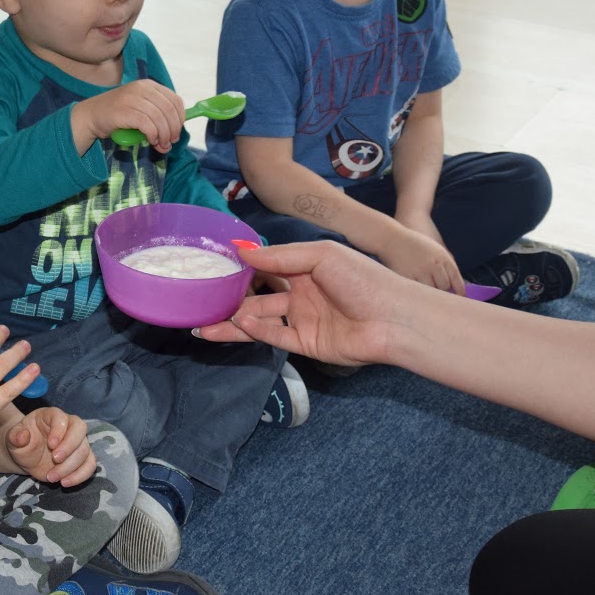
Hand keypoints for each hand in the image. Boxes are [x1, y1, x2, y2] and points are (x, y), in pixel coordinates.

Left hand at [5, 407, 95, 485]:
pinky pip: (90, 465)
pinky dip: (81, 475)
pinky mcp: (81, 458)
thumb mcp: (13, 439)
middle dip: (69, 447)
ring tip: (52, 477)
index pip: (61, 418)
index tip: (50, 445)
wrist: (27, 456)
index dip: (59, 431)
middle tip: (55, 460)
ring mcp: (78, 441)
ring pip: (85, 450)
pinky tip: (65, 483)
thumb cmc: (21, 443)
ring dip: (70, 466)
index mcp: (51, 416)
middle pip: (79, 430)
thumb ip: (15, 436)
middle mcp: (69, 425)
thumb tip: (22, 436)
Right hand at [73, 81, 184, 153]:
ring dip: (164, 135)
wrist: (92, 115)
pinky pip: (147, 124)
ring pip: (159, 118)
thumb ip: (158, 117)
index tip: (177, 132)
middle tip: (170, 142)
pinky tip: (151, 140)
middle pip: (169, 110)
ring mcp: (132, 98)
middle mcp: (142, 88)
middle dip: (173, 129)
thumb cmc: (119, 115)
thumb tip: (175, 136)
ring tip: (161, 145)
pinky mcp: (124, 110)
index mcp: (149, 85)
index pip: (175, 100)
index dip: (180, 118)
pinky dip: (153, 135)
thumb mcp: (141, 109)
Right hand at [196, 241, 402, 367]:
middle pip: (258, 296)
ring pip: (260, 320)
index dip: (242, 267)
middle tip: (201, 301)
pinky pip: (275, 336)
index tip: (213, 266)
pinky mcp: (306, 343)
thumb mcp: (321, 255)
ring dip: (233, 322)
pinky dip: (256, 331)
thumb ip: (280, 256)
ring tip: (203, 326)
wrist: (394, 319)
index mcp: (305, 267)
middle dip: (230, 300)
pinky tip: (240, 324)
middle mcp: (301, 293)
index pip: (266, 267)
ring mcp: (303, 319)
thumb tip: (242, 251)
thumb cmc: (364, 279)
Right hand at [382, 222, 463, 294]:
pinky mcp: (408, 277)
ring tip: (425, 288)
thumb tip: (454, 286)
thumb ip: (445, 264)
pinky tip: (416, 290)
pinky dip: (418, 292)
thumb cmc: (413, 244)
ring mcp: (420, 271)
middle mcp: (434, 264)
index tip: (460, 297)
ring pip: (431, 290)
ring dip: (430, 291)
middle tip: (438, 291)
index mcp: (442, 256)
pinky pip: (418, 290)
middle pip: (444, 286)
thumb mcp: (434, 249)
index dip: (460, 290)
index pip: (456, 278)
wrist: (391, 238)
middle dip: (442, 290)